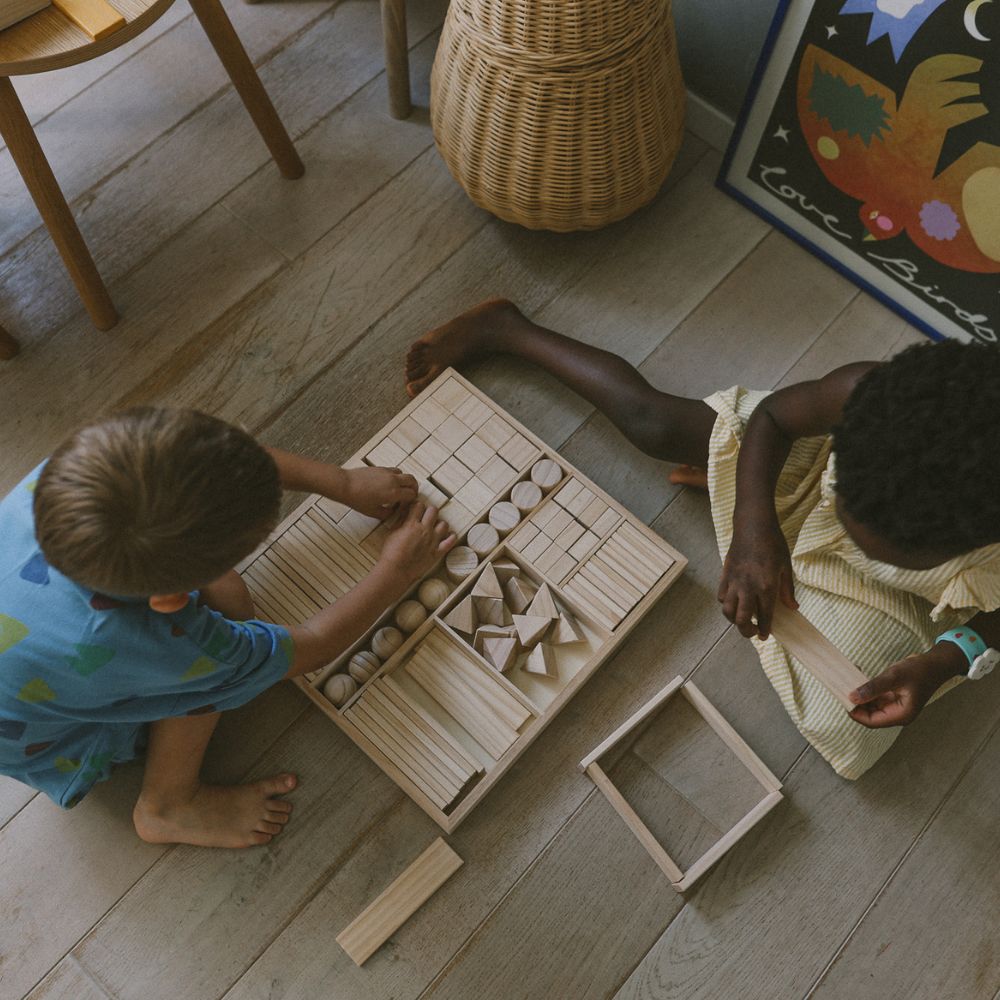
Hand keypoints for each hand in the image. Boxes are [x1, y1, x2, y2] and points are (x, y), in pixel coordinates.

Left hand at [339, 466, 417, 518]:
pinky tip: (387, 484)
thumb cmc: (357, 499)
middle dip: (413, 488)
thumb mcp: (373, 512)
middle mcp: (393, 480)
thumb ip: (386, 514)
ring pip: (403, 474)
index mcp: (394, 492)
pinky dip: (395, 476)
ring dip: (404, 481)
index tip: (406, 504)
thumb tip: (392, 513)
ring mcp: (387, 472)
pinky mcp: (380, 468)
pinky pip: (393, 470)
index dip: (411, 500)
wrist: (345, 485)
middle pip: (412, 480)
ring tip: (398, 488)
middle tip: (409, 495)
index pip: (412, 494)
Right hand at [377, 502, 455, 583]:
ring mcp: (433, 541)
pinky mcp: (437, 552)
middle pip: (433, 511)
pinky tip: (449, 535)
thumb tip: (405, 511)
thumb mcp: (392, 532)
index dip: (417, 505)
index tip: (416, 508)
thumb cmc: (391, 553)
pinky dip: (451, 537)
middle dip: (429, 511)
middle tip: (425, 515)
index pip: (419, 505)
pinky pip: (450, 542)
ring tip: (435, 526)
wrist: (396, 570)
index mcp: (412, 524)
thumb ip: (400, 520)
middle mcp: (425, 530)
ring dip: (439, 523)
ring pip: (444, 524)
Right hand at [718, 516, 796, 638]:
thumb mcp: (786, 566)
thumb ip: (787, 590)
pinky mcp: (725, 574)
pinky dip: (726, 603)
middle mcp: (748, 586)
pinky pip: (721, 595)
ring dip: (733, 619)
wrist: (753, 526)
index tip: (764, 635)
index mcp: (767, 585)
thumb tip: (793, 607)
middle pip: (741, 618)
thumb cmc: (773, 543)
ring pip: (727, 610)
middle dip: (746, 630)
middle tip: (752, 632)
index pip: (764, 615)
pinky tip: (734, 601)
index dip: (764, 629)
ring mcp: (734, 581)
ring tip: (741, 618)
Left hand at [848, 643, 965, 727]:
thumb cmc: (920, 671)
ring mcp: (895, 706)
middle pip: (869, 714)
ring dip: (860, 694)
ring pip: (870, 705)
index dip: (855, 713)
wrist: (935, 663)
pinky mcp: (893, 697)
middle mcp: (897, 714)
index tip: (842, 699)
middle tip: (842, 687)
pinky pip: (875, 697)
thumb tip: (852, 697)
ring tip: (848, 680)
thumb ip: (873, 688)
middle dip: (856, 703)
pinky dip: (866, 689)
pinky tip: (858, 676)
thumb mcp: (894, 677)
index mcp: (901, 715)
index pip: (871, 721)